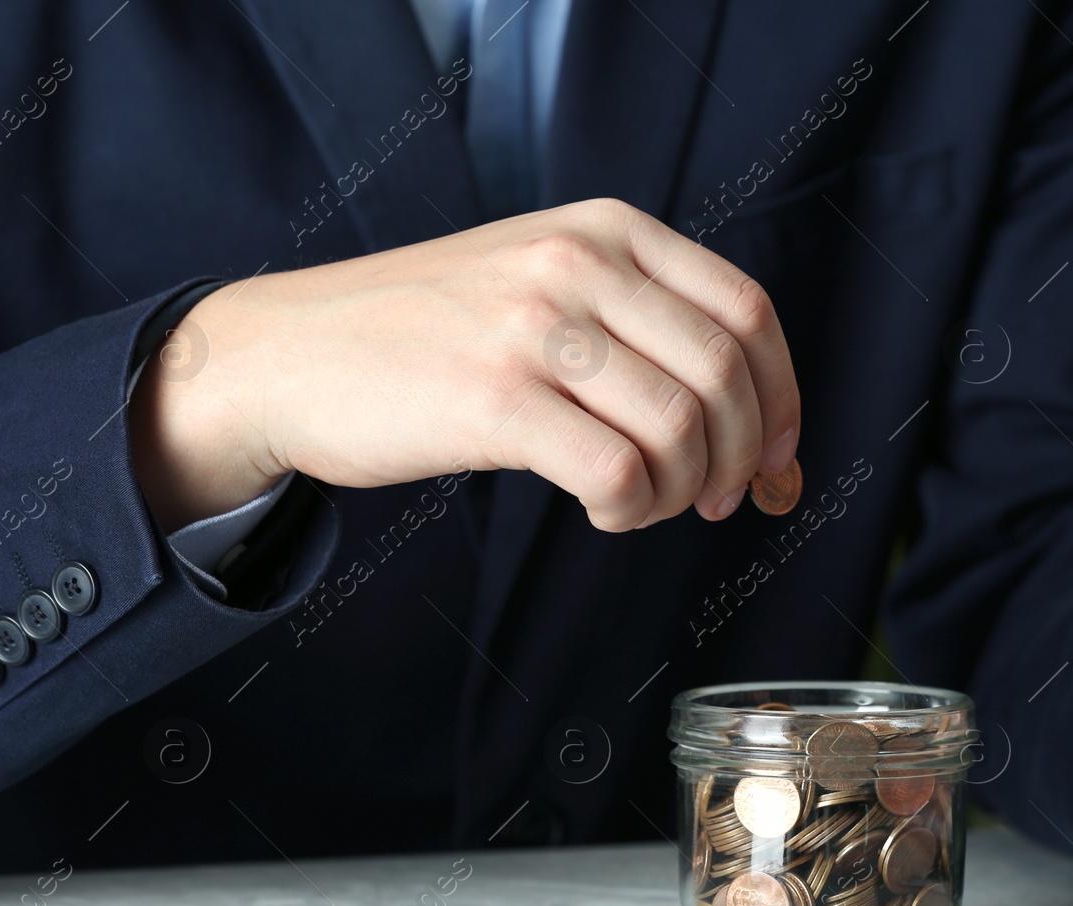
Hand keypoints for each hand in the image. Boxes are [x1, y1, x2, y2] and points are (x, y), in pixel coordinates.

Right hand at [130, 198, 799, 531]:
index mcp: (607, 228)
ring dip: (684, 491)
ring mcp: (534, 325)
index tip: (779, 457)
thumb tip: (755, 422)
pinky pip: (618, 473)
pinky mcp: (493, 399)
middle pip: (724, 374)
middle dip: (744, 458)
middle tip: (719, 501)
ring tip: (646, 503)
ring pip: (681, 427)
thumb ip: (641, 323)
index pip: (746, 310)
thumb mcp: (543, 280)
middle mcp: (579, 262)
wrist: (289, 352)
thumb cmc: (428, 333)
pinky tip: (606, 511)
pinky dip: (633, 511)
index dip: (783, 396)